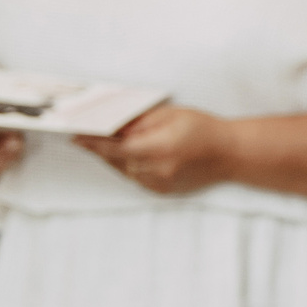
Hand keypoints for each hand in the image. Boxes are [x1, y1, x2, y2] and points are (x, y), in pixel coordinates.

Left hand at [77, 105, 228, 195]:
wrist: (230, 154)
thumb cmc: (204, 129)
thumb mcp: (170, 115)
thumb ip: (138, 123)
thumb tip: (112, 126)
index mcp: (157, 148)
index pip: (113, 147)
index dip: (92, 143)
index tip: (76, 137)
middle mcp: (156, 170)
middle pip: (116, 160)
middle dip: (101, 149)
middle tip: (87, 137)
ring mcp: (159, 184)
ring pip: (125, 171)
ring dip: (115, 158)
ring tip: (109, 144)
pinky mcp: (163, 191)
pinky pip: (137, 179)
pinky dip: (130, 168)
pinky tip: (134, 156)